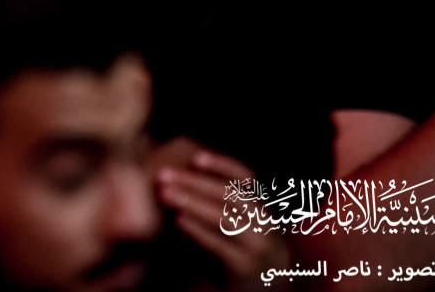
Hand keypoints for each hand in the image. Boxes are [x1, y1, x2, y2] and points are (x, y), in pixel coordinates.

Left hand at [157, 146, 289, 290]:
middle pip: (230, 195)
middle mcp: (265, 224)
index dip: (222, 165)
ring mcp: (259, 247)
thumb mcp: (243, 223)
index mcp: (262, 206)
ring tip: (166, 194)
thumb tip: (186, 173)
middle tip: (164, 174)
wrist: (270, 291)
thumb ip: (223, 202)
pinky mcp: (246, 268)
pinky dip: (199, 229)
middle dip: (195, 181)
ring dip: (192, 202)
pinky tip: (179, 219)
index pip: (247, 177)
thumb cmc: (245, 251)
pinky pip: (220, 245)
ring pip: (225, 217)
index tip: (196, 157)